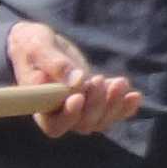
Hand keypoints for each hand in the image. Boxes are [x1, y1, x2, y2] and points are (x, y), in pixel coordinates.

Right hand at [2, 20, 140, 137]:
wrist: (41, 42)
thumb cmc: (32, 43)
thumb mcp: (38, 46)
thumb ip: (55, 63)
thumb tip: (77, 81)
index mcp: (39, 105)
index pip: (55, 125)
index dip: (69, 116)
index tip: (78, 96)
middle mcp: (58, 113)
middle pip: (83, 124)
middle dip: (96, 104)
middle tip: (97, 78)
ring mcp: (79, 109)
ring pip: (101, 121)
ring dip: (114, 104)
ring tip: (119, 82)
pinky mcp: (94, 101)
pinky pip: (113, 113)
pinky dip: (125, 106)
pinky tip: (134, 95)